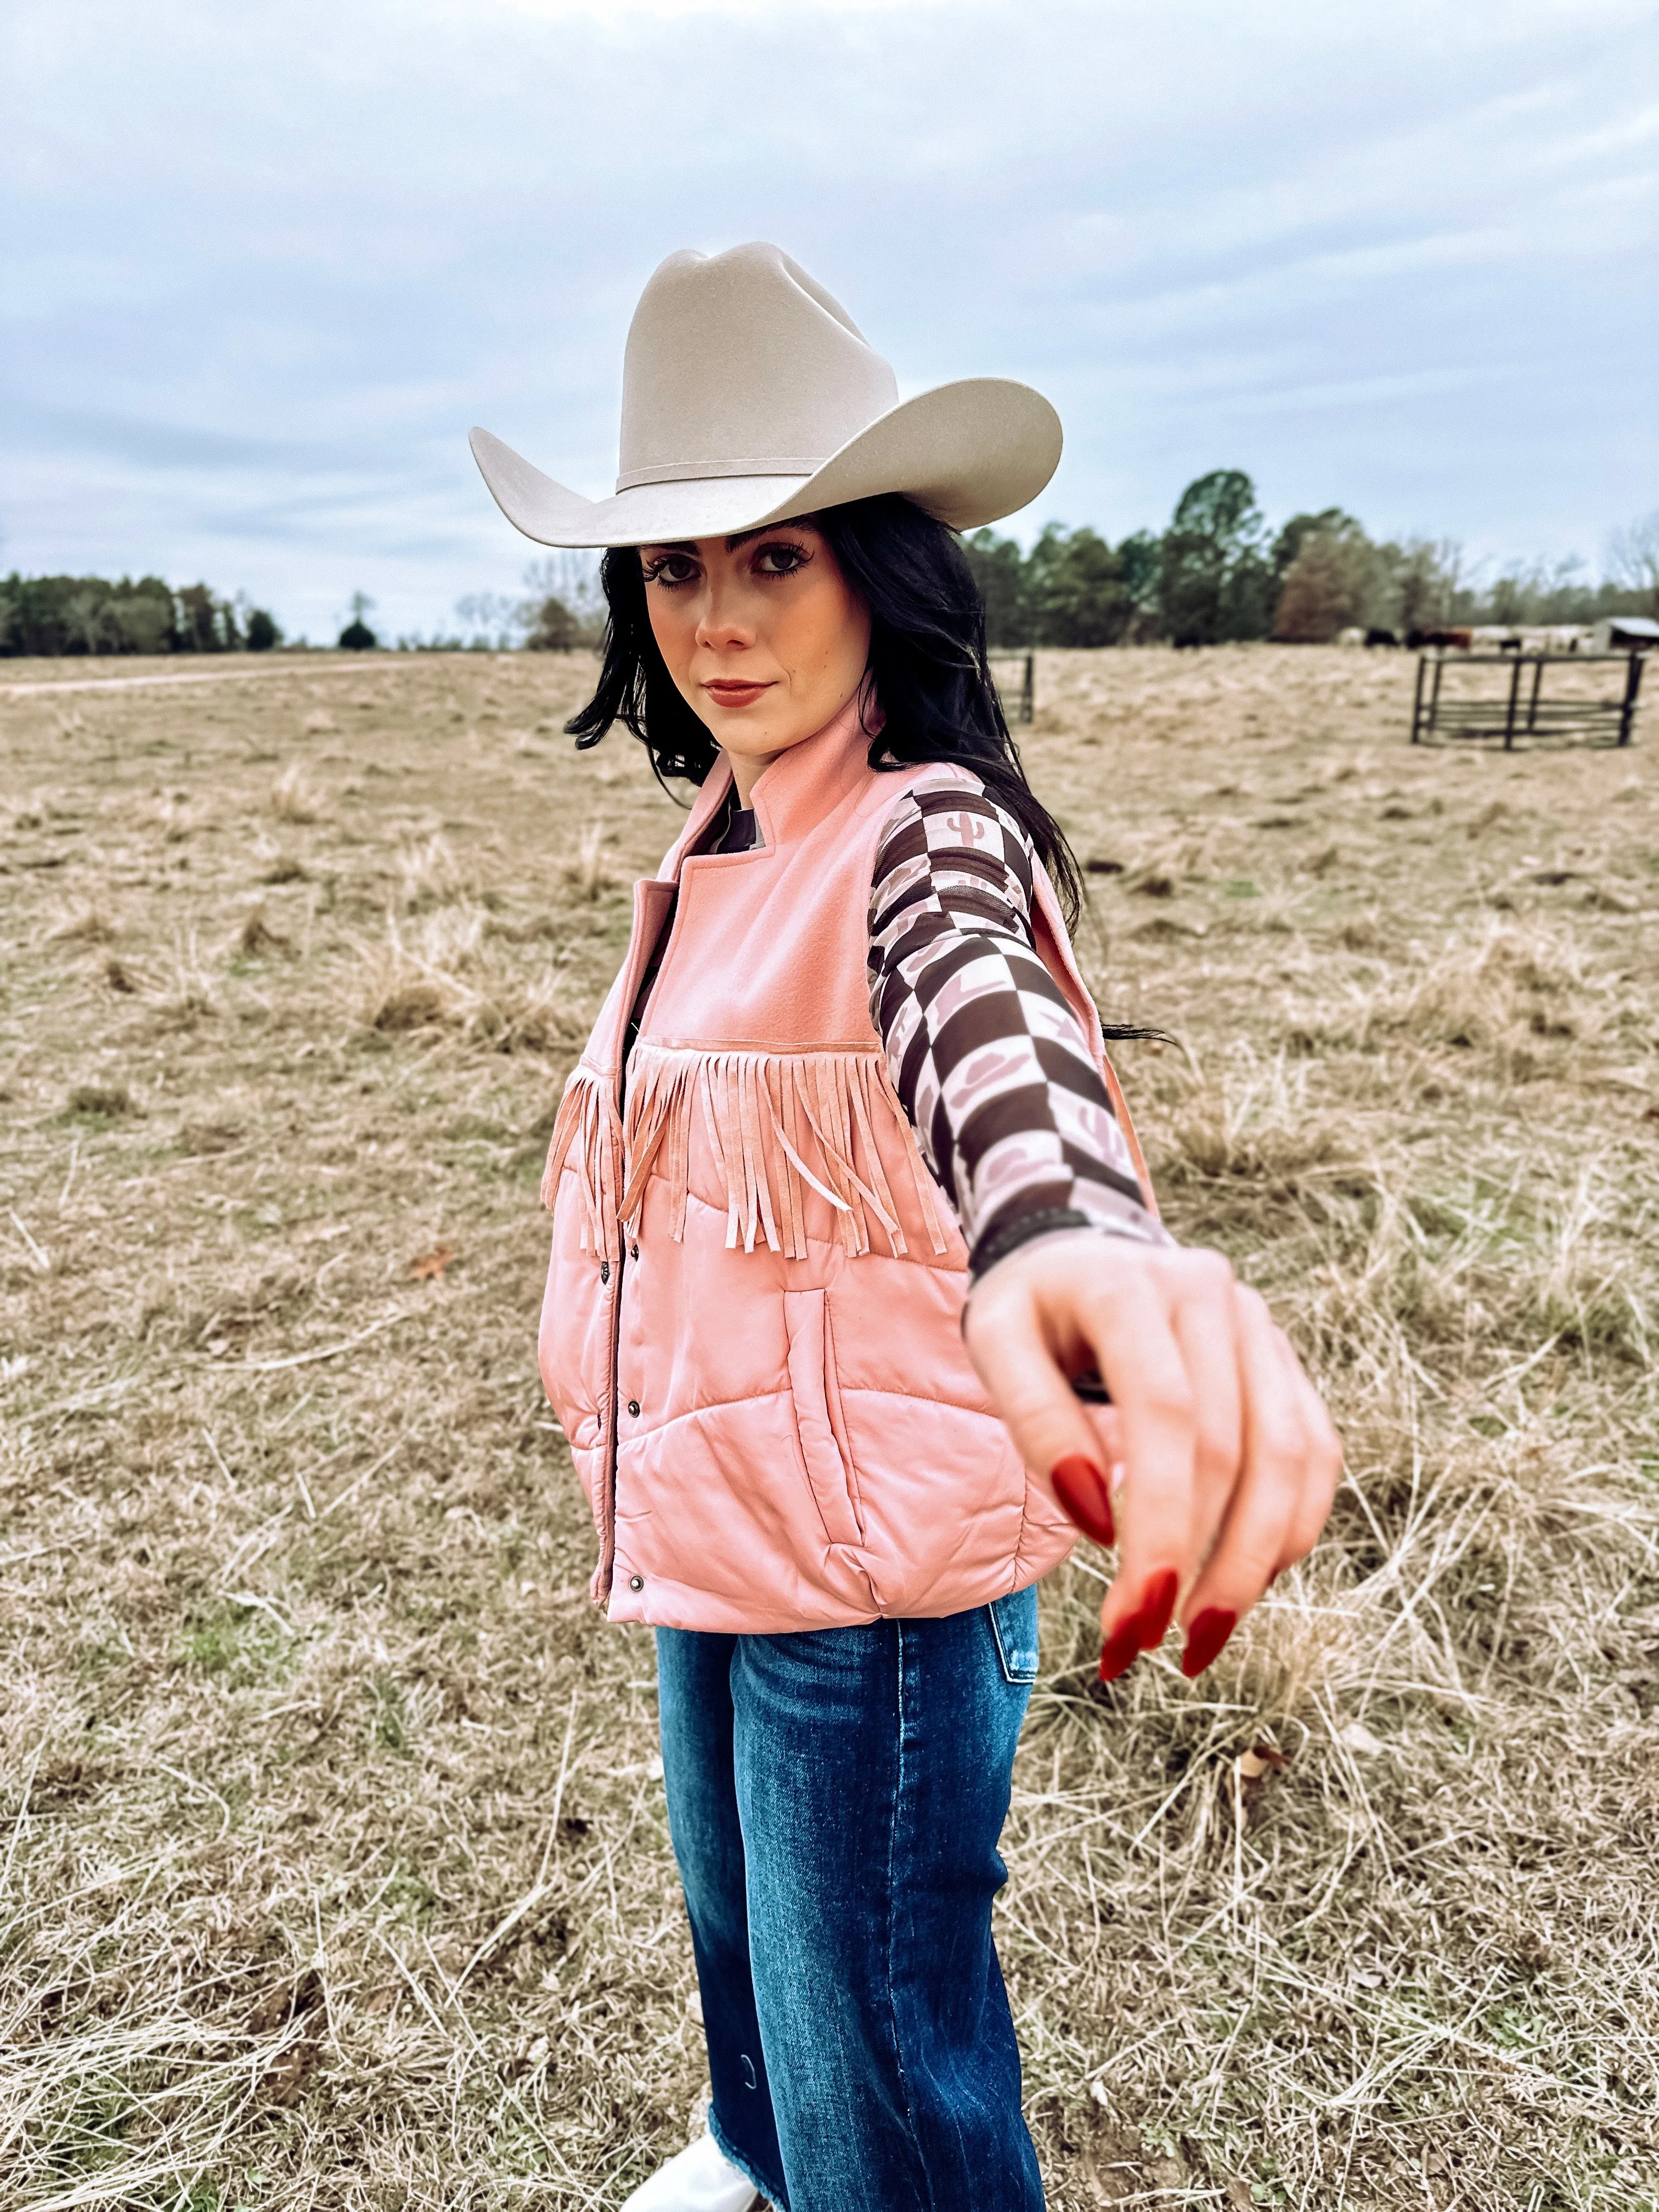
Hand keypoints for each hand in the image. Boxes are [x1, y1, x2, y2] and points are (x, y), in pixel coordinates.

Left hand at [962, 1231, 1341, 1679]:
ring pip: (1292, 1459)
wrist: (1080, 1249)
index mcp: (1132, 1286)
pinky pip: (1314, 1454)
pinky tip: (1241, 1582)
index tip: (1135, 1612)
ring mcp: (1260, 1327)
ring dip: (1254, 1563)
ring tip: (1199, 1638)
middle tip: (1146, 1643)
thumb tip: (1099, 1517)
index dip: (1163, 1522)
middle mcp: (1212, 1296)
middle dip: (1200, 1563)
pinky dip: (1289, 1528)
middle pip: (1234, 1449)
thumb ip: (1035, 1421)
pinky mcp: (1285, 1362)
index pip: (1170, 1417)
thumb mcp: (995, 1343)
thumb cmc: (1031, 1310)